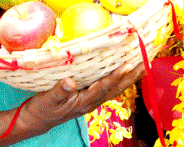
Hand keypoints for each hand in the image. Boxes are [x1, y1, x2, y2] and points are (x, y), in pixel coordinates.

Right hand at [22, 62, 144, 135]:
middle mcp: (91, 101)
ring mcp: (91, 100)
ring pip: (114, 88)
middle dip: (131, 76)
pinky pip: (108, 87)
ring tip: (142, 66)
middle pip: (116, 88)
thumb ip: (59, 91)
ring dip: (128, 78)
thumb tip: (70, 82)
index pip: (104, 87)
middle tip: (146, 63)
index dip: (116, 76)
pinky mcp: (88, 97)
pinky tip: (124, 72)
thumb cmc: (42, 110)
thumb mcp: (48, 100)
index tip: (128, 65)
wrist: (37, 121)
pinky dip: (118, 79)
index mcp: (83, 101)